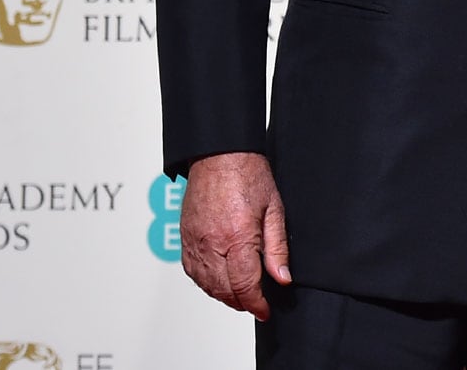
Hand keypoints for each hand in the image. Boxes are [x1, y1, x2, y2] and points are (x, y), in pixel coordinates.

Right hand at [180, 151, 291, 319]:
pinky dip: (206, 284)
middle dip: (242, 303)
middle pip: (224, 291)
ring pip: (206, 286)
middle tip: (256, 304)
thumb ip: (277, 248)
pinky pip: (193, 273)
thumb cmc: (248, 176)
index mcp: (237, 237)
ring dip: (224, 296)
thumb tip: (282, 278)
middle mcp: (212, 244)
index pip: (245, 285)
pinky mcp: (184, 239)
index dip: (256, 304)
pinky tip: (219, 281)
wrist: (220, 156)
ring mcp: (195, 243)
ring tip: (241, 296)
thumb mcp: (274, 210)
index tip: (265, 311)